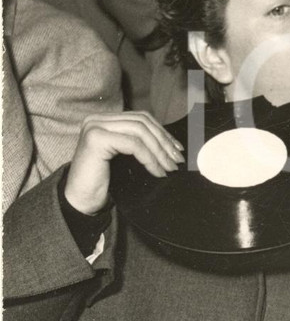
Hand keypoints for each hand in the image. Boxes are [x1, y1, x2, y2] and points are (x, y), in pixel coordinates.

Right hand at [64, 112, 184, 214]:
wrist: (82, 202)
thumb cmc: (105, 182)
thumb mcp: (125, 157)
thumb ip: (140, 143)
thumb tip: (173, 144)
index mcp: (104, 120)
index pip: (141, 119)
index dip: (162, 132)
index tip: (177, 149)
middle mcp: (97, 119)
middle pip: (142, 122)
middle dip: (164, 141)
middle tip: (178, 160)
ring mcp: (95, 127)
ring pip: (140, 132)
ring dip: (159, 151)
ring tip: (170, 167)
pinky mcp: (96, 139)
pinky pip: (133, 144)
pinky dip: (149, 158)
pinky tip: (157, 171)